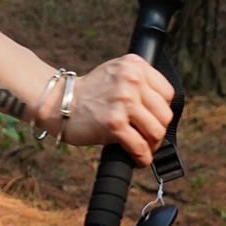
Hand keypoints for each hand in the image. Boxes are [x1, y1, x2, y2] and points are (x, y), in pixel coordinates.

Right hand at [37, 55, 173, 165]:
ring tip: (143, 150)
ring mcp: (123, 100)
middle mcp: (131, 79)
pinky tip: (138, 160)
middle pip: (164, 114)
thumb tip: (160, 113)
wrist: (58, 102)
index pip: (168, 93)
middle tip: (148, 139)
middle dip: (158, 131)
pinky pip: (139, 146)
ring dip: (152, 146)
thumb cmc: (88, 93)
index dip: (161, 111)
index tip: (152, 120)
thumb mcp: (116, 74)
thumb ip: (139, 84)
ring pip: (156, 131)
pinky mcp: (114, 122)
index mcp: (134, 65)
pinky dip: (142, 158)